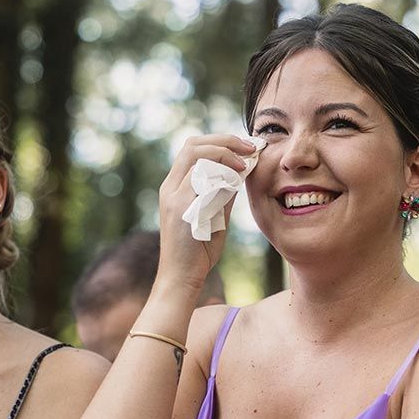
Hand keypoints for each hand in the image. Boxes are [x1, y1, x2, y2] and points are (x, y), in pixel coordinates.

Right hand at [157, 134, 257, 291]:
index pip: (194, 147)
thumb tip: (240, 173)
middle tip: (249, 148)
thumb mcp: (213, 214)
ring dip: (224, 155)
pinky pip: (200, 180)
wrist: (181, 277)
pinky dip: (221, 175)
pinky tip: (237, 180)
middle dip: (224, 141)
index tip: (245, 147)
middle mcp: (170, 187)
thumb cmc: (199, 250)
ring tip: (244, 164)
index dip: (220, 141)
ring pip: (196, 157)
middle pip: (192, 145)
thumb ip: (222, 193)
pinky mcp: (180, 209)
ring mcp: (173, 197)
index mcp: (175, 185)